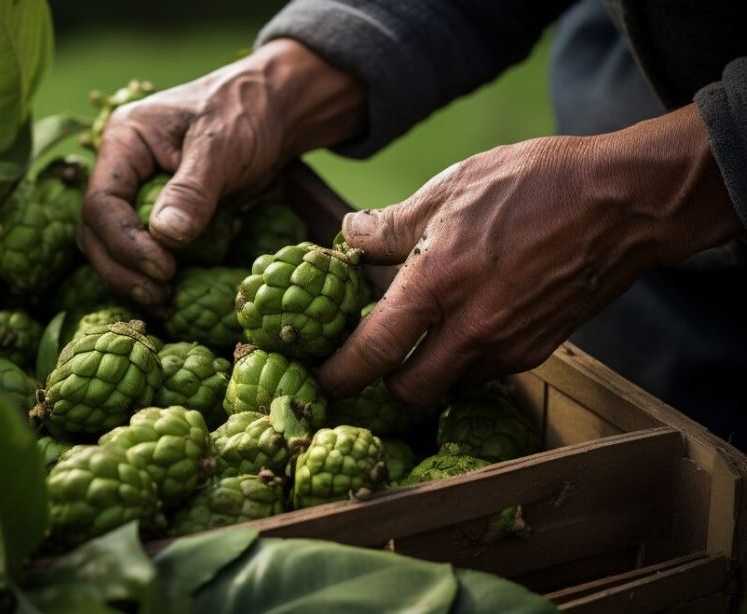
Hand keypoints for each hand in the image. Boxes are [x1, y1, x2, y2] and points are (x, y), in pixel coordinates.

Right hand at [78, 39, 365, 304]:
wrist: (273, 111)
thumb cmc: (246, 113)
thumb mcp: (222, 146)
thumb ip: (193, 190)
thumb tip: (166, 237)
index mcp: (125, 142)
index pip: (102, 202)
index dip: (126, 243)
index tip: (164, 268)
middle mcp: (122, 170)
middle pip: (95, 231)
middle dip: (122, 268)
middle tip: (160, 293)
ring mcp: (137, 194)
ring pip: (111, 246)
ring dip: (131, 278)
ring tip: (164, 299)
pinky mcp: (159, 215)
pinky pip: (141, 251)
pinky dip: (150, 275)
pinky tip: (171, 294)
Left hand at [320, 104, 743, 404]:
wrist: (622, 201)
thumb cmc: (534, 183)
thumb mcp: (451, 186)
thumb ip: (392, 224)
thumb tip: (348, 236)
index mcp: (437, 283)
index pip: (373, 351)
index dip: (341, 373)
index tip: (324, 378)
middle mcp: (471, 328)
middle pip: (409, 391)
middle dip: (385, 383)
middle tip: (376, 356)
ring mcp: (509, 345)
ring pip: (449, 384)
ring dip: (428, 370)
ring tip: (425, 330)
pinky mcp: (537, 349)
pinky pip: (484, 371)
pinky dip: (465, 358)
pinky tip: (466, 320)